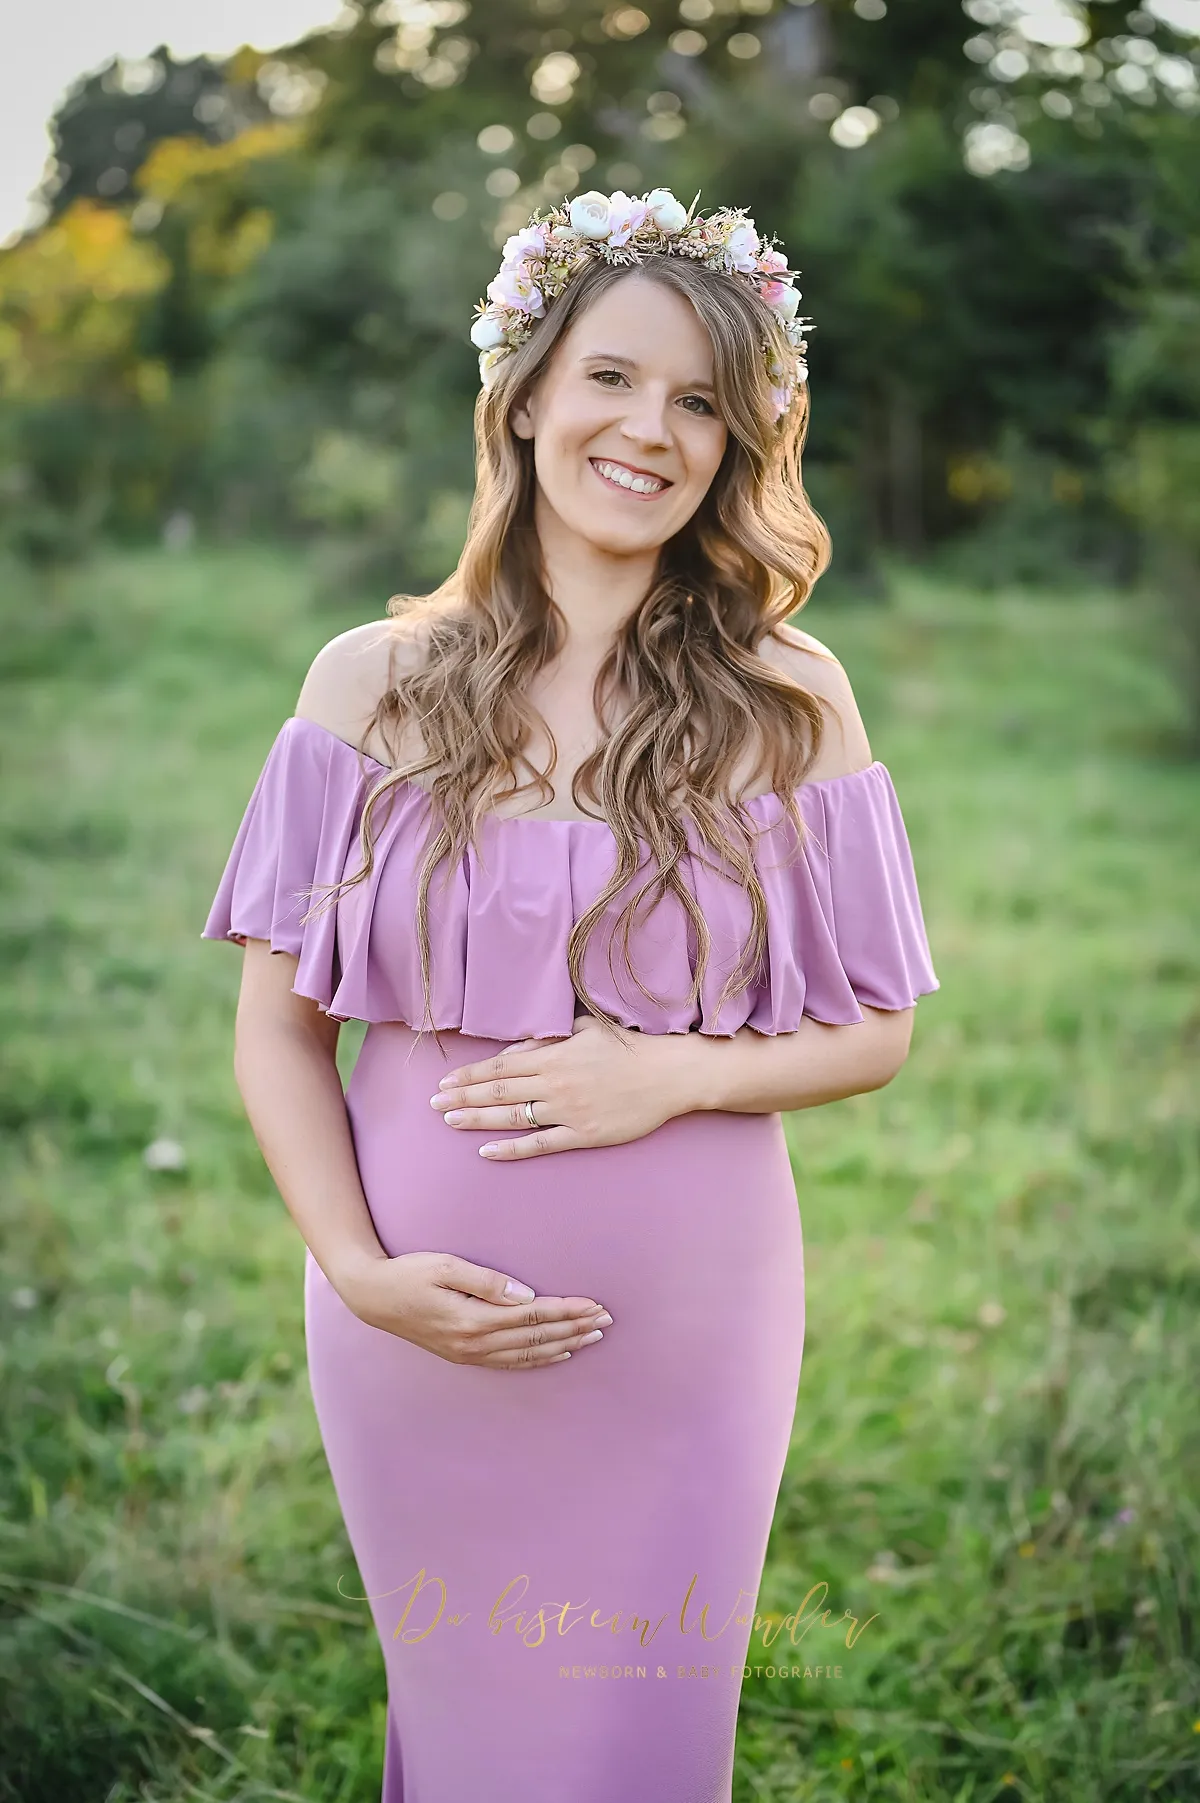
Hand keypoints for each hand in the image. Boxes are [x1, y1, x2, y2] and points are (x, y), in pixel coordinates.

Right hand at [336, 1250, 612, 1368]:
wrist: (372, 1297)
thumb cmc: (408, 1273)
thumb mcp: (445, 1266)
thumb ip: (486, 1281)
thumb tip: (526, 1296)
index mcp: (473, 1319)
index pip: (533, 1316)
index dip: (567, 1311)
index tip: (595, 1305)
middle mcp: (474, 1343)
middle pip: (536, 1337)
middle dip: (574, 1328)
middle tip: (606, 1321)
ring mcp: (469, 1353)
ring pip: (527, 1354)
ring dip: (563, 1345)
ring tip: (592, 1337)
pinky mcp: (463, 1355)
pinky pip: (510, 1362)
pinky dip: (538, 1359)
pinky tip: (557, 1354)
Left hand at [429, 1014, 703, 1159]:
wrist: (669, 1075)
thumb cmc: (630, 1047)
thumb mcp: (588, 1027)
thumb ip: (551, 1035)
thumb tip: (519, 1044)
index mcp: (555, 1055)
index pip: (501, 1065)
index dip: (470, 1075)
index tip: (446, 1081)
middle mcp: (555, 1083)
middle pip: (498, 1091)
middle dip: (462, 1098)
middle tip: (433, 1105)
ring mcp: (568, 1111)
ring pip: (512, 1116)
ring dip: (478, 1120)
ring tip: (450, 1122)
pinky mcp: (583, 1135)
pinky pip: (540, 1143)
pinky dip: (511, 1148)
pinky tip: (487, 1152)